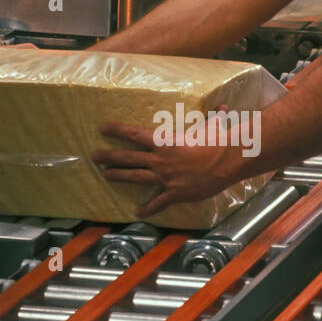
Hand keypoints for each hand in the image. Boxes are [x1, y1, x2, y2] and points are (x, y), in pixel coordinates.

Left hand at [93, 113, 243, 218]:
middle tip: (95, 156)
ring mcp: (166, 178)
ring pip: (136, 177)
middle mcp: (160, 160)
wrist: (227, 161)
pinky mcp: (175, 193)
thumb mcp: (212, 126)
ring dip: (119, 176)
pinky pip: (158, 202)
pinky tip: (138, 212)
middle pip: (129, 157)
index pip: (134, 134)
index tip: (103, 129)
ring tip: (106, 175)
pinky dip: (148, 208)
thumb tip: (223, 107)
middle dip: (109, 156)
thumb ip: (213, 117)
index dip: (117, 130)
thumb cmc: (218, 140)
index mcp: (165, 141)